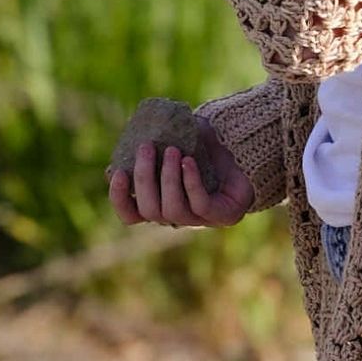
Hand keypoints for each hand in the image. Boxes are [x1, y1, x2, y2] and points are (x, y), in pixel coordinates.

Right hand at [105, 131, 254, 228]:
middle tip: (146, 147)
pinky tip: (189, 161)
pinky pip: (200, 204)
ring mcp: (199, 219)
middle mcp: (176, 214)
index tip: (117, 173)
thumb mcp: (176, 140)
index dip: (120, 198)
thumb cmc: (205, 146)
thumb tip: (122, 150)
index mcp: (160, 201)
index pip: (131, 214)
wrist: (244, 149)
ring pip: (172, 210)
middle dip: (144, 178)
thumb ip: (153, 145)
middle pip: (149, 210)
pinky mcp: (222, 215)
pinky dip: (191, 182)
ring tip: (173, 150)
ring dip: (169, 179)